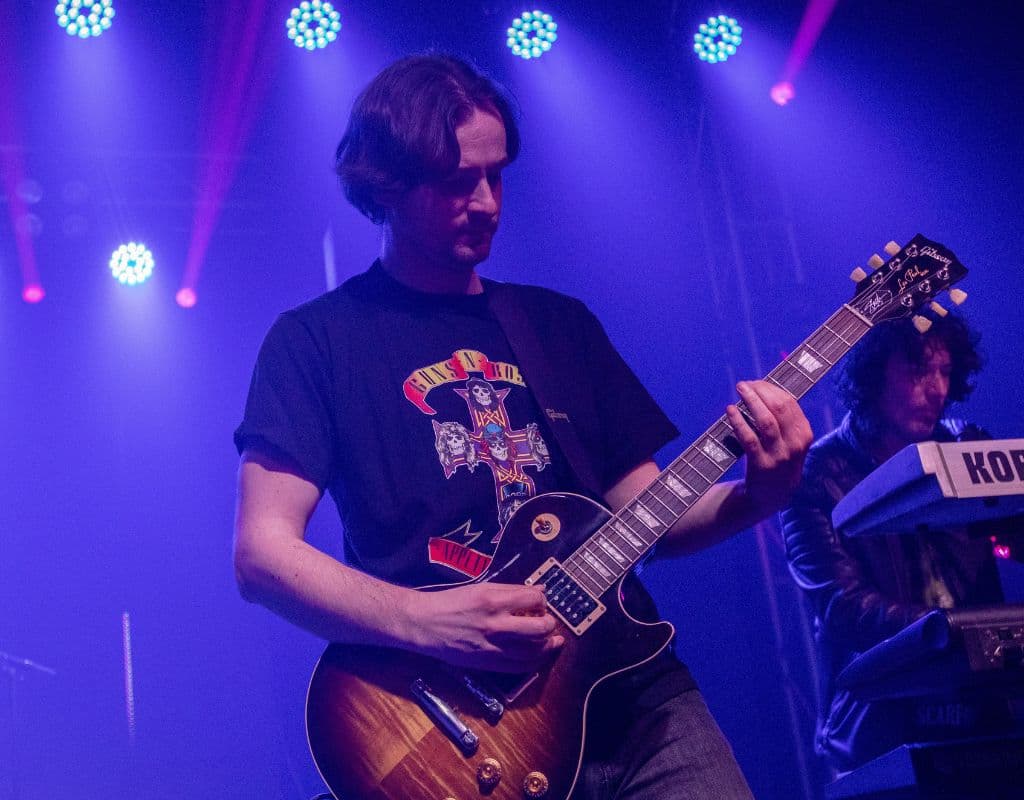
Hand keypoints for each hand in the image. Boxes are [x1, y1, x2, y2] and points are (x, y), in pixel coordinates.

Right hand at [404, 582, 564, 671]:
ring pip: (533, 651)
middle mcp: (496, 624)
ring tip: (551, 641)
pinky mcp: (488, 663)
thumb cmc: (452, 602)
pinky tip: (538, 655)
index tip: (540, 603)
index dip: (542, 601)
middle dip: (550, 625)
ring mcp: (493, 646)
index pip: (534, 599)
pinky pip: (519, 667)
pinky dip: (534, 661)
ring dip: (547, 646)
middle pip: (539, 629)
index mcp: (493, 601)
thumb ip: (512, 590)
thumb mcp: (482, 588)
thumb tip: (540, 589)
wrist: (425, 624)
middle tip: (549, 622)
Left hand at [726, 380, 812, 516]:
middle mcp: (795, 444)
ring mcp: (779, 455)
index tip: (757, 383)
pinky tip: (730, 411)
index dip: (771, 389)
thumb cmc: (778, 460)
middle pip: (779, 408)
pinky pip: (749, 438)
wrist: (771, 496)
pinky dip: (738, 422)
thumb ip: (784, 420)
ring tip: (739, 390)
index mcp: (804, 434)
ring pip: (765, 421)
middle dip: (760, 391)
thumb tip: (765, 390)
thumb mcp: (790, 442)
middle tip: (744, 384)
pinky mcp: (762, 464)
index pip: (789, 403)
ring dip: (751, 401)